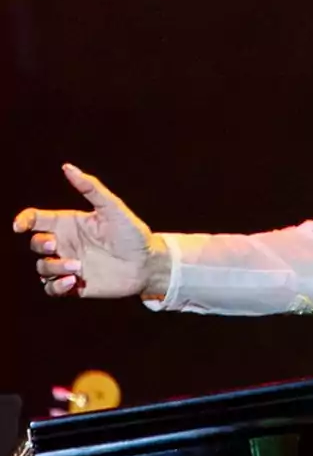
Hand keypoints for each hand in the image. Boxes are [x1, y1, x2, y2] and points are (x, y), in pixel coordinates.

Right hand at [12, 164, 168, 298]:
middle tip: (57, 246)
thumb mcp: (113, 208)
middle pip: (36, 244)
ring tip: (78, 267)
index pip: (36, 220)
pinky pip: (51, 288)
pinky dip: (56, 286)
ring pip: (42, 268)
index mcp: (69, 224)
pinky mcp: (74, 285)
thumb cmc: (132, 233)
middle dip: (41, 244)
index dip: (23, 220)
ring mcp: (68, 264)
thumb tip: (67, 167)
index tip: (21, 226)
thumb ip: (91, 188)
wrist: (148, 263)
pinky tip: (72, 282)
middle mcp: (66, 244)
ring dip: (54, 267)